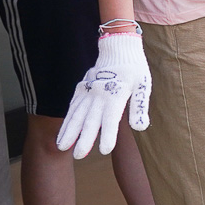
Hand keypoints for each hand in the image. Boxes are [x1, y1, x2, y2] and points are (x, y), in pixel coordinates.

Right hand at [56, 33, 151, 158]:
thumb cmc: (134, 69)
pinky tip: (62, 133)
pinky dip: (66, 121)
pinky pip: (72, 107)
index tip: (104, 150)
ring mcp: (87, 91)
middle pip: (89, 120)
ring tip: (61, 147)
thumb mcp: (143, 85)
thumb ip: (140, 106)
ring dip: (68, 131)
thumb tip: (140, 128)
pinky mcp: (80, 89)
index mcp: (116, 94)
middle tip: (79, 156)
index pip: (110, 119)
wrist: (118, 47)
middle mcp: (99, 94)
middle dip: (84, 139)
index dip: (108, 135)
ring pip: (76, 114)